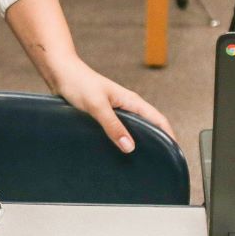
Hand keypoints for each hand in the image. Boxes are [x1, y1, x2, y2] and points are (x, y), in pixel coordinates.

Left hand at [49, 57, 174, 153]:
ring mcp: (115, 111)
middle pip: (149, 126)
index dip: (169, 135)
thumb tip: (130, 147)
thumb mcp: (97, 106)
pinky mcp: (103, 115)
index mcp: (131, 101)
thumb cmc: (78, 83)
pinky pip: (119, 131)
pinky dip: (124, 141)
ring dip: (141, 142)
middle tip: (161, 162)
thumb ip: (113, 126)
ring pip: (134, 129)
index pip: (158, 119)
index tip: (174, 152)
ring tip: (144, 161)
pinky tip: (119, 152)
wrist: (60, 73)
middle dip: (158, 142)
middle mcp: (126, 106)